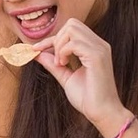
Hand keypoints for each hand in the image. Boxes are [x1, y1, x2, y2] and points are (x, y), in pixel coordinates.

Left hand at [34, 19, 129, 135]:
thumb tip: (37, 53)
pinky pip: (74, 43)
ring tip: (60, 63)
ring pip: (72, 29)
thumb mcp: (66, 77)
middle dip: (57, 39)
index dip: (52, 38)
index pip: (71, 30)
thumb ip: (53, 64)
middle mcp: (100, 44)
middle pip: (72, 24)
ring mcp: (100, 49)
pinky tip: (63, 64)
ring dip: (59, 45)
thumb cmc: (88, 98)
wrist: (102, 113)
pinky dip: (63, 52)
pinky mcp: (97, 56)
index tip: (36, 50)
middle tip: (56, 60)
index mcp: (95, 47)